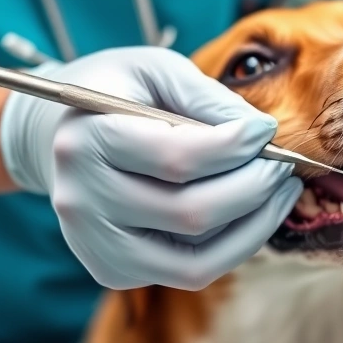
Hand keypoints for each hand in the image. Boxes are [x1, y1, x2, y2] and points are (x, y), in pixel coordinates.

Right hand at [0, 47, 301, 290]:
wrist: (60, 133)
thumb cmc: (118, 93)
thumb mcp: (157, 70)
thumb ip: (207, 98)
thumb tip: (262, 134)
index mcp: (86, 140)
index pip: (178, 157)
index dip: (236, 146)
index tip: (266, 128)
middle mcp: (82, 200)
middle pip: (191, 213)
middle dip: (254, 187)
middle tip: (282, 162)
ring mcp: (94, 243)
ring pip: (196, 255)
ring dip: (254, 224)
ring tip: (279, 190)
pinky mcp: (112, 269)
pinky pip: (190, 271)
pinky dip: (234, 246)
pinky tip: (254, 214)